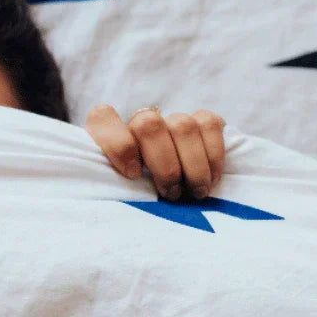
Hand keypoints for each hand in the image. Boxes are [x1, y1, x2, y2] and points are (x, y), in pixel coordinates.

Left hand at [84, 105, 226, 200]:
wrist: (175, 192)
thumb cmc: (137, 197)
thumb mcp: (117, 193)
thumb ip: (113, 186)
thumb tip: (123, 199)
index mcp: (109, 135)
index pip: (103, 117)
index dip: (118, 144)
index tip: (133, 174)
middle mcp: (140, 122)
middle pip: (148, 124)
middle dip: (164, 164)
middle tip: (172, 194)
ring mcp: (171, 119)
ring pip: (183, 126)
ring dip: (192, 165)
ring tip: (195, 192)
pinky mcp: (202, 121)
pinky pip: (210, 125)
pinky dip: (213, 155)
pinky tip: (211, 179)